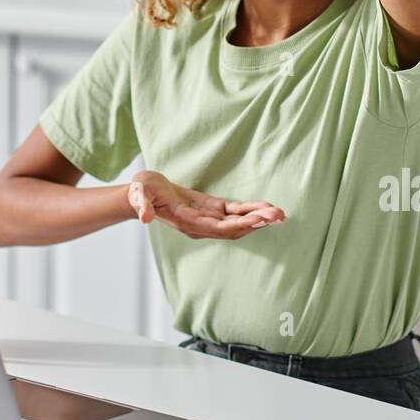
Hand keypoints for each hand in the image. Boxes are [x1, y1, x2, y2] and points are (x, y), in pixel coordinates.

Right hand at [126, 170, 285, 240]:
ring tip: (280, 214)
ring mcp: (207, 219)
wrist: (142, 194)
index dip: (240, 224)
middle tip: (279, 216)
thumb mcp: (139, 194)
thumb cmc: (141, 192)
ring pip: (238, 222)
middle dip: (257, 222)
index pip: (219, 228)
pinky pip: (234, 213)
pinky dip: (250, 210)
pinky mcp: (211, 209)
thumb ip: (141, 204)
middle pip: (234, 228)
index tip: (260, 219)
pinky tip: (266, 209)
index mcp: (188, 222)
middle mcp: (201, 226)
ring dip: (259, 218)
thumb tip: (145, 217)